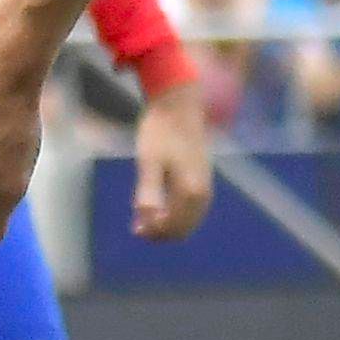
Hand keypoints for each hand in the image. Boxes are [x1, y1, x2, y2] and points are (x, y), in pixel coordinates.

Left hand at [128, 73, 214, 240]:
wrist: (178, 106)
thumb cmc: (160, 132)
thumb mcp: (148, 163)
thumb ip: (148, 193)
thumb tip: (145, 222)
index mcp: (190, 191)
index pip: (174, 226)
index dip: (154, 232)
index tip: (135, 229)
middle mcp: (203, 193)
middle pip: (184, 228)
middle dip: (162, 232)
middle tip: (137, 227)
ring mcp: (205, 186)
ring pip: (190, 220)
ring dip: (169, 224)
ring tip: (146, 218)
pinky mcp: (202, 179)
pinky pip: (193, 209)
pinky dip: (177, 214)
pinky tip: (160, 206)